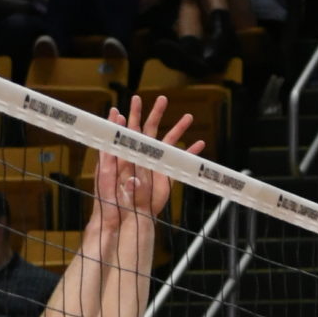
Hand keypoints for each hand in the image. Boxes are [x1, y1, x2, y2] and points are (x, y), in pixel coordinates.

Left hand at [98, 91, 202, 224]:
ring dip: (178, 129)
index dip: (130, 118)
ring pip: (168, 142)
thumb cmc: (117, 205)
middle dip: (155, 114)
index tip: (134, 103)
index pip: (128, 134)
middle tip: (162, 99)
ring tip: (189, 117)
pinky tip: (200, 144)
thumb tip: (134, 180)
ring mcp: (155, 164)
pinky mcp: (165, 175)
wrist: (130, 217)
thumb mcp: (119, 196)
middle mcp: (142, 157)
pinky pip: (179, 161)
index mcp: (126, 157)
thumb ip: (127, 187)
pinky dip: (190, 153)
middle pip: (148, 130)